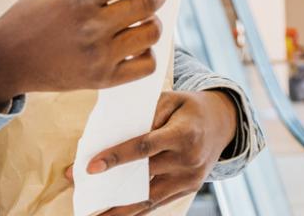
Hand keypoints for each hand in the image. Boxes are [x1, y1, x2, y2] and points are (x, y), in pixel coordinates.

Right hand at [0, 0, 173, 107]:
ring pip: (151, 33)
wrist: (8, 58)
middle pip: (148, 4)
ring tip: (142, 16)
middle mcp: (92, 27)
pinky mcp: (103, 80)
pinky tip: (135, 42)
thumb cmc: (32, 12)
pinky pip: (146, 64)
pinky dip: (147, 50)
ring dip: (153, 20)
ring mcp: (99, 56)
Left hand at [69, 90, 238, 214]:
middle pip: (143, 176)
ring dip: (121, 209)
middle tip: (80, 187)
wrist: (223, 123)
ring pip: (150, 197)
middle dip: (110, 183)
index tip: (91, 166)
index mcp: (184, 133)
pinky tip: (116, 214)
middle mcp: (188, 160)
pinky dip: (137, 210)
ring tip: (95, 215)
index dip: (117, 157)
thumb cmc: (188, 107)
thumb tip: (115, 133)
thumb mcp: (170, 99)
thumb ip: (145, 114)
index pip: (144, 147)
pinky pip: (159, 202)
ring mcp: (190, 178)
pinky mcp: (189, 189)